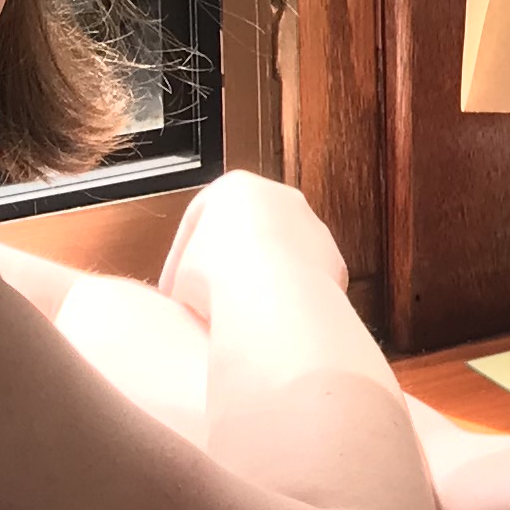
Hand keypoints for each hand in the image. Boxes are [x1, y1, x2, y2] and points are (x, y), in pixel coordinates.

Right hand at [157, 170, 346, 320]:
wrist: (272, 299)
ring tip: (237, 315)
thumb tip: (180, 297)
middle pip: (245, 235)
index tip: (175, 289)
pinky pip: (301, 281)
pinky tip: (267, 321)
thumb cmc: (221, 277)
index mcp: (236, 187)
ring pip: (278, 258)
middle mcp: (281, 199)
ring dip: (259, 283)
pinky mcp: (334, 262)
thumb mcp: (179, 273)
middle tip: (208, 300)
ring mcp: (312, 228)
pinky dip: (286, 298)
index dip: (180, 261)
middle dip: (226, 267)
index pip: (198, 219)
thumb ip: (182, 274)